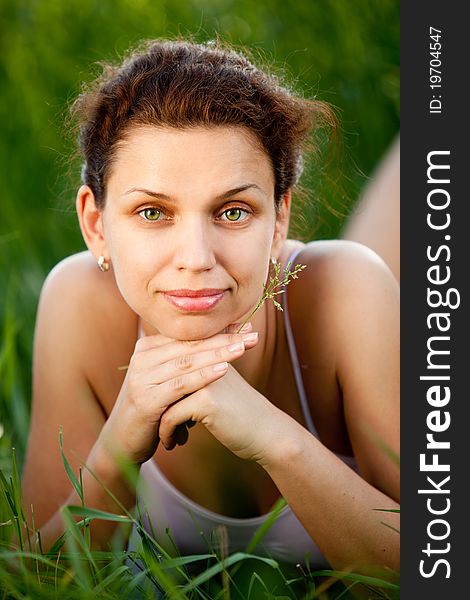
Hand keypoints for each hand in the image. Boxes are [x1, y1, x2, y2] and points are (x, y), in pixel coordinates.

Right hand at [99, 326, 258, 464]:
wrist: (122, 441)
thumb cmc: (152, 409)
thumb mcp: (167, 381)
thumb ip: (184, 361)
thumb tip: (217, 343)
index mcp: (147, 348)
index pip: (189, 335)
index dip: (218, 330)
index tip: (247, 326)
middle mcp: (142, 358)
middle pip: (190, 345)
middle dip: (223, 339)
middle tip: (252, 334)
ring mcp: (141, 378)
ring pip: (187, 362)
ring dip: (217, 354)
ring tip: (242, 348)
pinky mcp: (145, 399)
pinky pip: (180, 385)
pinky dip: (204, 376)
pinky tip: (224, 370)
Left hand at [158, 363, 290, 462]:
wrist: (268, 433)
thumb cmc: (241, 413)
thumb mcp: (219, 386)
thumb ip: (198, 375)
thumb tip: (168, 378)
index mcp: (210, 353)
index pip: (171, 360)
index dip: (161, 384)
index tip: (158, 405)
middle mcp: (207, 360)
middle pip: (165, 378)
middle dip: (157, 403)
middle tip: (154, 420)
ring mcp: (206, 378)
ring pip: (164, 398)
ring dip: (160, 419)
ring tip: (165, 434)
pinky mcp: (206, 400)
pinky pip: (170, 416)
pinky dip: (167, 432)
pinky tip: (173, 443)